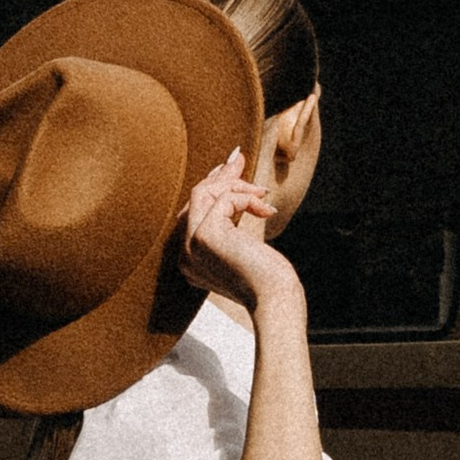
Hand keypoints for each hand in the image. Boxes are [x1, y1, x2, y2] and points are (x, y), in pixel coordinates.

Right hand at [179, 151, 300, 311]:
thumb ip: (232, 226)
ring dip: (234, 185)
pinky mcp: (204, 235)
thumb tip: (236, 190)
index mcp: (190, 261)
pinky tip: (265, 210)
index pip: (194, 213)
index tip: (228, 170)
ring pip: (202, 193)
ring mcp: (190, 245)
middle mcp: (184, 254)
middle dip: (219, 177)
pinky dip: (246, 198)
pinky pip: (222, 199)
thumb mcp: (244, 249)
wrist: (275, 300)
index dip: (211, 187)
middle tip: (239, 159)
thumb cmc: (268, 281)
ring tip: (260, 191)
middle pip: (195, 200)